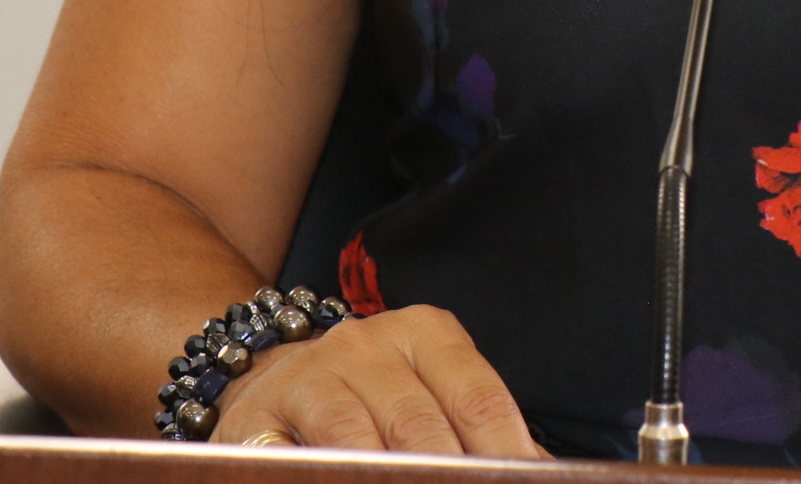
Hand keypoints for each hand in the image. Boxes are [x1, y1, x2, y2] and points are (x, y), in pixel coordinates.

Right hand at [211, 305, 544, 456]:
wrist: (276, 380)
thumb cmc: (373, 396)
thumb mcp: (431, 391)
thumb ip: (478, 428)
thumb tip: (541, 468)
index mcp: (425, 332)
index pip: (478, 398)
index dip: (503, 453)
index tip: (517, 482)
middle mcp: (368, 342)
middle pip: (421, 426)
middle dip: (448, 476)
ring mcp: (313, 375)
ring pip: (359, 442)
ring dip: (393, 477)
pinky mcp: (260, 414)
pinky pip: (305, 459)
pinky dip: (335, 477)